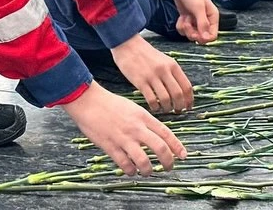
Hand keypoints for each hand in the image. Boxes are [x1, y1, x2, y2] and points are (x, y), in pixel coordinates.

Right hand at [61, 82, 186, 174]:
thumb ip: (145, 122)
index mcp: (143, 117)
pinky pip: (125, 165)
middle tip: (169, 168)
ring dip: (148, 170)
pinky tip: (131, 170)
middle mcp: (136, 128)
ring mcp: (124, 138)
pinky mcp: (110, 147)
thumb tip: (157, 136)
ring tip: (147, 171)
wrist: (89, 102)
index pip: (166, 133)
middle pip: (160, 149)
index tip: (184, 155)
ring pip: (144, 161)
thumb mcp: (133, 108)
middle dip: (168, 162)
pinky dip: (131, 171)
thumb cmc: (110, 104)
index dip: (177, 146)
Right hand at [111, 34, 193, 113]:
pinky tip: (154, 107)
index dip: (189, 100)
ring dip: (167, 108)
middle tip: (177, 111)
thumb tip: (182, 92)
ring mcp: (152, 76)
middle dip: (180, 106)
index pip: (186, 86)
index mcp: (173, 65)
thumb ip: (173, 73)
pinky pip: (151, 99)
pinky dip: (155, 107)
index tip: (188, 107)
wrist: (128, 45)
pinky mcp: (140, 81)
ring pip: (166, 99)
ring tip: (165, 109)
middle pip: (178, 94)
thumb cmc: (147, 54)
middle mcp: (164, 71)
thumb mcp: (164, 60)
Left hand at [169, 0, 217, 43]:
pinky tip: (181, 17)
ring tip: (185, 17)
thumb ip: (203, 24)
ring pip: (191, 34)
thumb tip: (206, 38)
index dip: (204, 38)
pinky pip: (183, 30)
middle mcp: (205, 20)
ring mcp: (195, 20)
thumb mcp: (198, 8)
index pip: (213, 36)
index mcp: (212, 17)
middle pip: (201, 37)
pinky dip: (180, 25)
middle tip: (188, 24)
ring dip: (186, 28)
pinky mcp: (187, 19)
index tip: (197, 33)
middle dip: (193, 33)